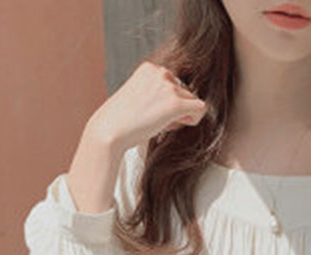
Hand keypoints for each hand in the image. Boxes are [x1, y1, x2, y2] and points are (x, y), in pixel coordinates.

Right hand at [88, 60, 207, 152]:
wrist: (109, 131)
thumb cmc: (121, 120)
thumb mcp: (138, 96)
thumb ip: (157, 92)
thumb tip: (184, 101)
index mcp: (149, 68)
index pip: (173, 83)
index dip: (166, 101)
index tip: (151, 111)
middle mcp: (160, 72)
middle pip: (184, 91)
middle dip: (175, 109)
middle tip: (156, 120)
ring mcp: (168, 87)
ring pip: (192, 101)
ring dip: (181, 116)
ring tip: (159, 123)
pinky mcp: (176, 103)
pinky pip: (201, 109)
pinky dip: (194, 119)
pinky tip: (174, 126)